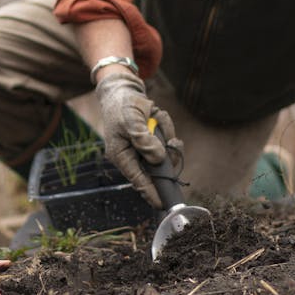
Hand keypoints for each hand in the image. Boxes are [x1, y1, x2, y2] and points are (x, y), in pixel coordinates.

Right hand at [94, 73, 180, 207]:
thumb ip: (143, 140)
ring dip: (166, 135)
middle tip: (173, 142)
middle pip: (157, 169)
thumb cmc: (122, 107)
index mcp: (121, 156)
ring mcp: (143, 150)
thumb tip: (158, 159)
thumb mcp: (131, 120)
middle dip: (168, 154)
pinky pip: (166, 140)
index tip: (163, 204)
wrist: (123, 91)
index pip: (138, 180)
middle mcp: (132, 156)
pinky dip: (166, 127)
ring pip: (165, 153)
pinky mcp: (152, 141)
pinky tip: (157, 116)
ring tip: (157, 118)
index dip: (151, 192)